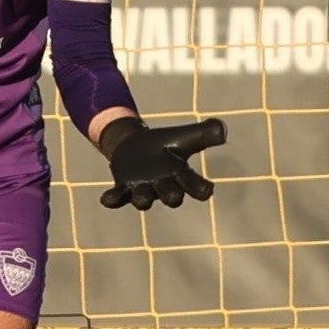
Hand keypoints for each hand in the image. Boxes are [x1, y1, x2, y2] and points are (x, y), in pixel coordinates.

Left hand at [98, 115, 224, 209]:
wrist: (136, 147)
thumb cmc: (166, 145)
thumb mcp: (185, 136)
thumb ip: (205, 132)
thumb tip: (222, 128)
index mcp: (181, 176)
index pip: (194, 185)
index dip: (200, 188)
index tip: (207, 189)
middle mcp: (163, 186)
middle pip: (171, 196)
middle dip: (172, 196)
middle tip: (174, 197)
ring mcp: (142, 188)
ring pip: (143, 199)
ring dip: (143, 199)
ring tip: (142, 200)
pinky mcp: (122, 186)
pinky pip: (117, 197)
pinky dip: (113, 199)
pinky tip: (106, 199)